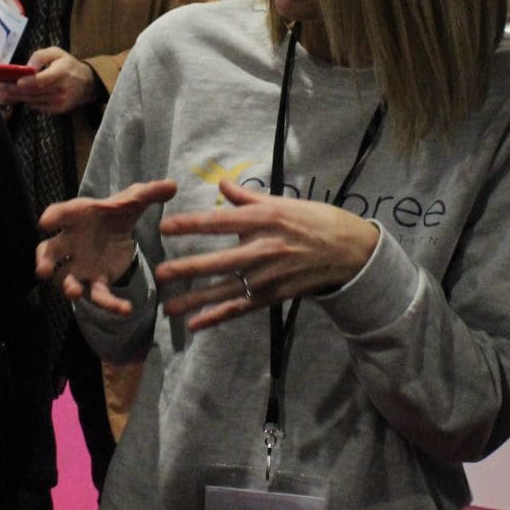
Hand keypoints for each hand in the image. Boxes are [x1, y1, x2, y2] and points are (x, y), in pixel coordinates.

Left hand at [0, 46, 96, 115]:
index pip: (43, 79)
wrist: (87, 83)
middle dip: (13, 90)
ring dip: (16, 97)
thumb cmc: (67, 65)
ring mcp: (59, 101)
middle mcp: (61, 89)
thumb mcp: (57, 52)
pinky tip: (15, 98)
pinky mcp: (57, 110)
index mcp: (62, 72)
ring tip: (1, 93)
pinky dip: (26, 101)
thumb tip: (27, 66)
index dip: (28, 82)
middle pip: (34, 92)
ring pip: (33, 100)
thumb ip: (41, 56)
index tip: (15, 81)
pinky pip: (38, 106)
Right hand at [37, 179, 177, 315]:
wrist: (119, 232)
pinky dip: (110, 304)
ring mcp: (80, 265)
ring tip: (73, 292)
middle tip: (42, 269)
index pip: (60, 214)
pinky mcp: (96, 282)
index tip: (45, 222)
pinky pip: (99, 295)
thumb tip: (173, 185)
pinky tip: (126, 309)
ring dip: (68, 287)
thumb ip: (150, 192)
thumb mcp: (134, 200)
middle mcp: (71, 242)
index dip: (52, 217)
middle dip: (44, 261)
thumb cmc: (117, 212)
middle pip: (50, 252)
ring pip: (66, 279)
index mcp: (77, 216)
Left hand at [152, 180, 380, 331]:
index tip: (165, 227)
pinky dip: (217, 317)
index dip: (190, 225)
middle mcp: (264, 249)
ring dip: (196, 300)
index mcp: (264, 220)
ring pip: (226, 291)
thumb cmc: (315, 220)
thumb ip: (248, 196)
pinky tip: (195, 324)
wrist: (349, 251)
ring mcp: (269, 276)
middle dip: (187, 269)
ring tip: (168, 307)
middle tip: (160, 273)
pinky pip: (240, 308)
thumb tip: (221, 185)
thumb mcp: (283, 202)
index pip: (219, 223)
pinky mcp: (273, 296)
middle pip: (219, 262)